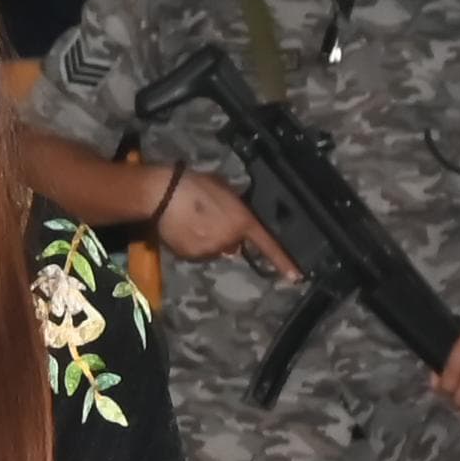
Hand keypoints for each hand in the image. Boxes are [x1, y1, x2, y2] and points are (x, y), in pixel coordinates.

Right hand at [149, 167, 295, 279]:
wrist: (162, 194)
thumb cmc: (194, 183)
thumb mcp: (224, 188)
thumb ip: (236, 208)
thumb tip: (236, 216)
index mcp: (242, 221)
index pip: (268, 245)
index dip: (283, 262)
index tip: (296, 277)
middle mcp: (230, 240)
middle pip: (234, 244)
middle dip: (227, 235)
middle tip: (210, 217)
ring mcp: (210, 251)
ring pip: (215, 249)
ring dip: (209, 239)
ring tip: (193, 221)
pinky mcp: (191, 257)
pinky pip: (198, 253)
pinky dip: (193, 245)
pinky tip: (183, 229)